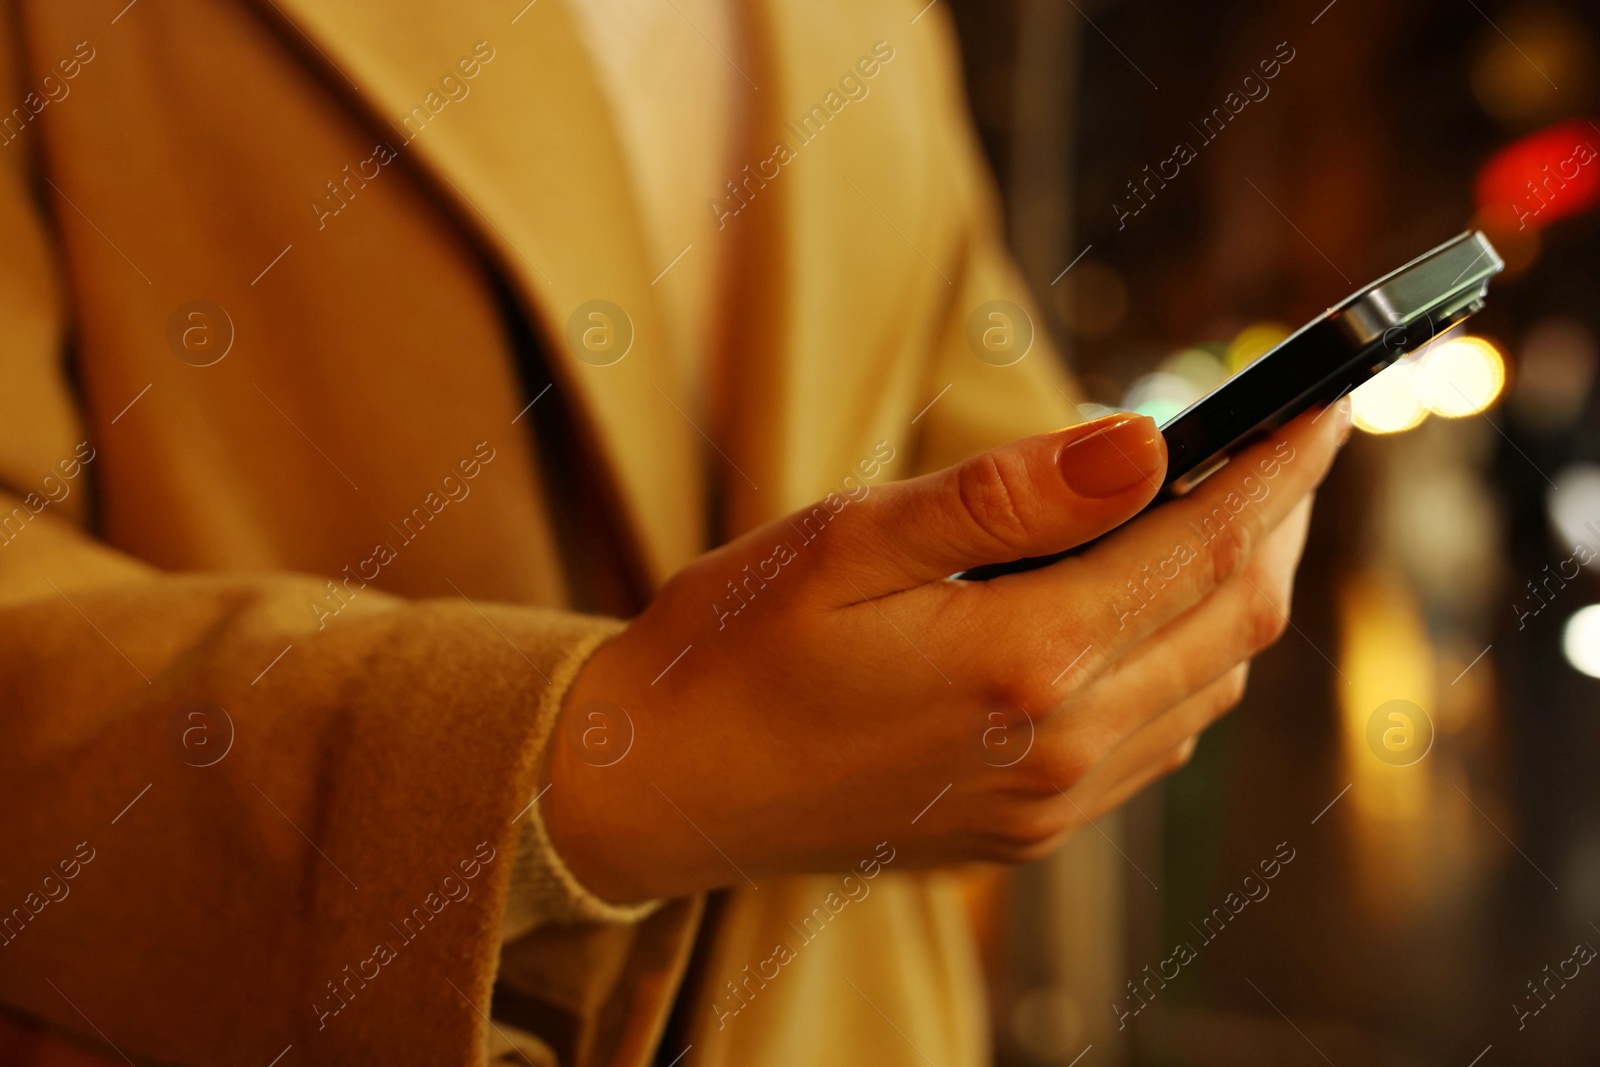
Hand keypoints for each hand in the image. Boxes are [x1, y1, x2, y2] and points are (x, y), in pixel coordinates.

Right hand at [543, 404, 1351, 901]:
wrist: (659, 791)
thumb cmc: (731, 645)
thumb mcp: (849, 539)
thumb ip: (1006, 497)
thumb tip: (1143, 440)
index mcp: (1021, 662)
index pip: (1205, 549)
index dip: (1279, 468)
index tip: (1324, 401)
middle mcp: (1058, 750)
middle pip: (1234, 623)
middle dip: (1277, 524)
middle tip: (1284, 444)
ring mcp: (1047, 806)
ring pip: (1208, 688)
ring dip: (1237, 597)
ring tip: (1226, 515)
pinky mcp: (1025, 832)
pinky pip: (1157, 743)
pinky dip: (1187, 663)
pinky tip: (1150, 615)